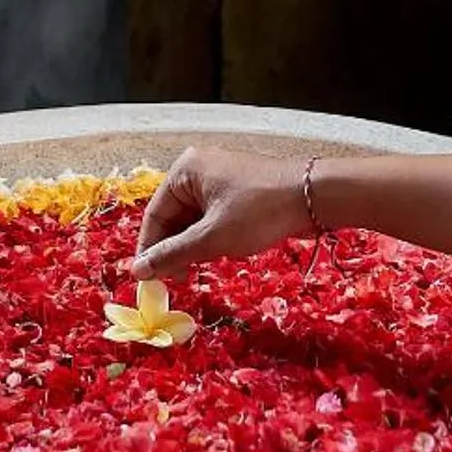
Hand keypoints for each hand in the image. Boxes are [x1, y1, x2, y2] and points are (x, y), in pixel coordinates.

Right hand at [133, 148, 314, 279]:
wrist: (314, 197)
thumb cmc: (259, 212)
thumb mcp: (212, 238)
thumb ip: (173, 254)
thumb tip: (138, 271)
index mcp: (185, 171)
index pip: (154, 214)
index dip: (149, 249)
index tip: (146, 279)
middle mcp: (198, 170)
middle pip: (173, 217)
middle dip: (172, 250)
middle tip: (174, 280)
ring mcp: (219, 180)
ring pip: (193, 220)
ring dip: (191, 247)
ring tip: (194, 272)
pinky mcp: (238, 192)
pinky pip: (212, 218)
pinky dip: (209, 239)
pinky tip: (214, 257)